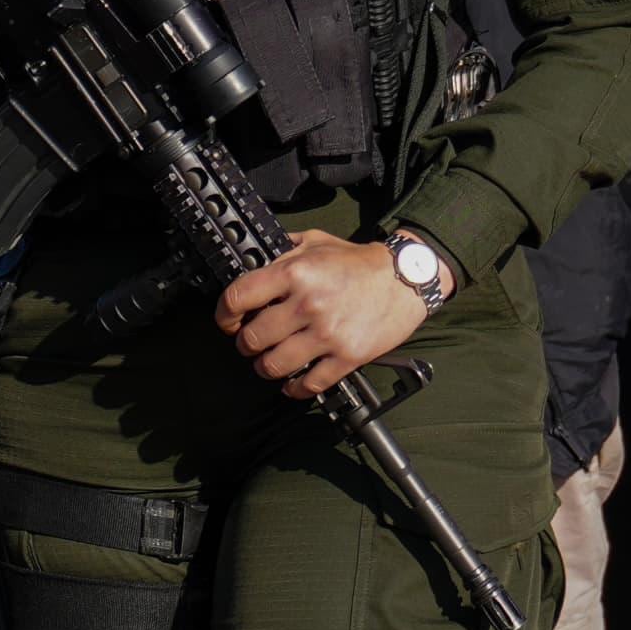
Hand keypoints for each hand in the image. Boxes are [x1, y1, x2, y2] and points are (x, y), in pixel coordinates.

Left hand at [212, 230, 431, 398]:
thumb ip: (282, 251)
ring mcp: (327, 334)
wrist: (405, 279)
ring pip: (274, 365)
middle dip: (246, 343)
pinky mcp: (347, 357)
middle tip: (251, 342)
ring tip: (268, 362)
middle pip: (253, 338)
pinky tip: (293, 382)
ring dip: (265, 367)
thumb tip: (252, 261)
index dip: (225, 314)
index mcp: (295, 273)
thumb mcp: (315, 241)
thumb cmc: (359, 262)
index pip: (238, 297)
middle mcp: (307, 304)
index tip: (227, 321)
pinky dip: (295, 388)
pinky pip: (310, 384)